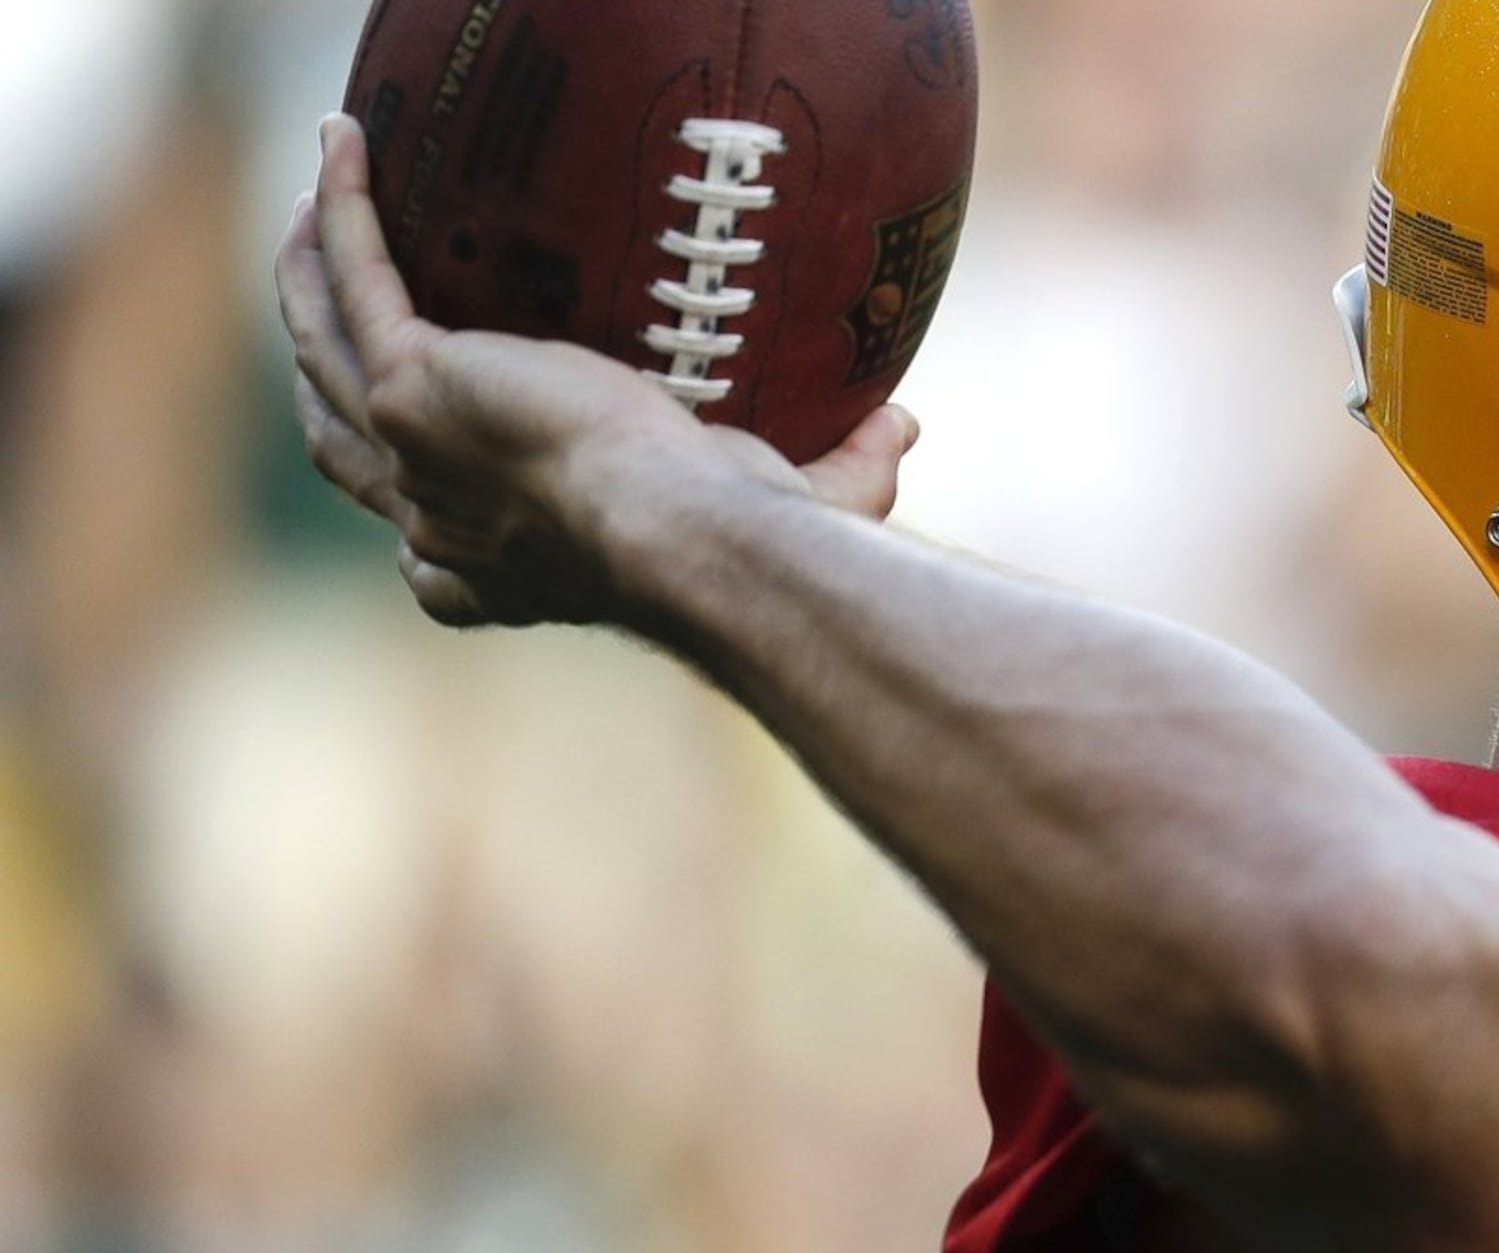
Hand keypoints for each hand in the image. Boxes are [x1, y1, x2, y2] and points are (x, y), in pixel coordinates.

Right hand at [275, 113, 918, 628]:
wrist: (695, 537)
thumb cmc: (746, 544)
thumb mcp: (786, 509)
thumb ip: (842, 474)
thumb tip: (903, 428)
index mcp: (497, 574)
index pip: (423, 545)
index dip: (406, 494)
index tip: (418, 448)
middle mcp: (434, 523)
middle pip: (339, 437)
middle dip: (324, 370)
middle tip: (333, 297)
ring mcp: (413, 449)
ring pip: (321, 348)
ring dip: (305, 274)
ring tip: (319, 209)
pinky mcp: (420, 383)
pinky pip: (353, 277)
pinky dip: (344, 210)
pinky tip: (347, 144)